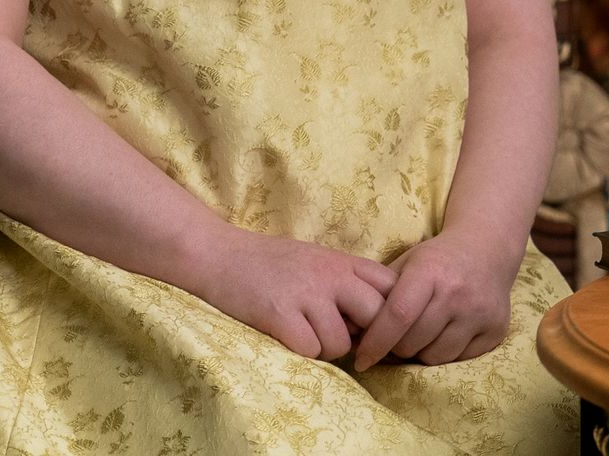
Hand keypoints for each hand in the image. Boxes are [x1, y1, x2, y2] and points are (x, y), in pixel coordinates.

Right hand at [184, 225, 395, 360]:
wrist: (217, 255)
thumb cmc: (269, 263)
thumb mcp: (317, 260)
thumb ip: (348, 282)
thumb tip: (378, 320)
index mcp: (342, 261)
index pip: (391, 286)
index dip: (391, 313)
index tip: (374, 328)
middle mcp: (329, 275)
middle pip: (377, 316)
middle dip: (364, 337)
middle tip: (342, 340)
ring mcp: (305, 294)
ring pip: (341, 343)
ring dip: (326, 349)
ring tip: (303, 333)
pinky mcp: (279, 315)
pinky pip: (310, 350)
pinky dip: (300, 352)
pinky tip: (285, 336)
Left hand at [351, 227, 520, 370]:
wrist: (487, 248)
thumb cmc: (437, 258)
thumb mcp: (407, 262)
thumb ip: (381, 291)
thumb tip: (351, 328)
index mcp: (430, 271)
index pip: (398, 316)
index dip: (375, 342)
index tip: (360, 359)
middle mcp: (458, 292)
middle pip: (413, 342)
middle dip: (396, 347)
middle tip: (394, 339)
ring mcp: (480, 312)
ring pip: (435, 356)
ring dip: (420, 352)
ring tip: (420, 334)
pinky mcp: (495, 330)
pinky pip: (459, 359)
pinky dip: (444, 353)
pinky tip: (443, 334)